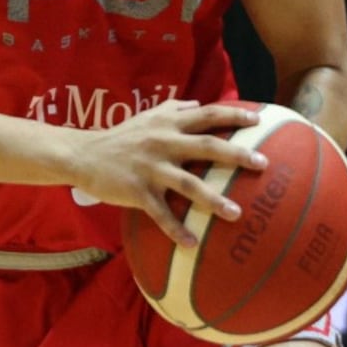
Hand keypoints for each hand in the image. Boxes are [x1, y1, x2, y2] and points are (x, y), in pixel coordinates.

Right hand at [69, 100, 265, 247]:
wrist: (83, 155)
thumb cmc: (120, 137)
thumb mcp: (147, 116)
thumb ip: (174, 109)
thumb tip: (198, 103)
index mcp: (168, 124)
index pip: (207, 115)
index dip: (234, 114)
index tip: (259, 120)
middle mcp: (163, 143)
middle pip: (206, 146)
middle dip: (236, 154)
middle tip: (263, 164)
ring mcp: (151, 168)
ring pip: (188, 183)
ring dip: (213, 199)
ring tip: (236, 213)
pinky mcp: (138, 191)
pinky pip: (161, 213)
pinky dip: (176, 229)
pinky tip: (192, 243)